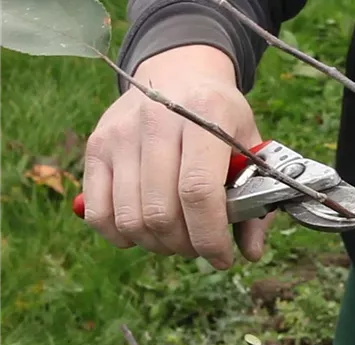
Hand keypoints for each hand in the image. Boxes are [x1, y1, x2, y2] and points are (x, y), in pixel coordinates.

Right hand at [82, 45, 273, 268]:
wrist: (178, 73)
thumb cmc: (220, 118)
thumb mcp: (249, 145)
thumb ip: (255, 199)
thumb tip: (251, 253)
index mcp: (206, 116)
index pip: (199, 191)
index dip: (210, 236)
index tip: (222, 257)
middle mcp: (157, 121)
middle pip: (161, 212)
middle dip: (186, 245)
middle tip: (200, 246)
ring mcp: (120, 134)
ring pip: (130, 219)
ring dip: (157, 244)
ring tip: (176, 238)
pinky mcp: (96, 146)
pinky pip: (98, 212)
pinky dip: (121, 236)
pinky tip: (144, 231)